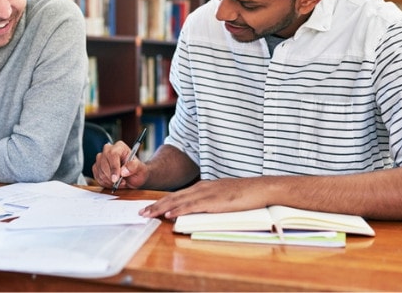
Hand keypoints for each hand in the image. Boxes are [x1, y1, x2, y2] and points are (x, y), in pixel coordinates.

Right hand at [91, 141, 147, 189]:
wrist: (133, 176)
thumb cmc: (137, 170)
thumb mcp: (141, 169)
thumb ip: (134, 167)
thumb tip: (124, 171)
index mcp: (120, 147)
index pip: (113, 154)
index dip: (113, 167)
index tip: (116, 179)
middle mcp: (108, 150)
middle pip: (104, 163)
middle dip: (112, 177)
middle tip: (122, 182)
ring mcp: (101, 158)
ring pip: (100, 171)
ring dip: (109, 181)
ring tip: (119, 183)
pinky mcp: (97, 167)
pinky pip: (97, 176)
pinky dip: (105, 183)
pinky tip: (113, 183)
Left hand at [140, 178, 266, 218]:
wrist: (260, 188)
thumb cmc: (244, 194)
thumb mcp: (222, 196)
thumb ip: (209, 201)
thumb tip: (198, 210)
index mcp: (202, 187)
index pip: (177, 194)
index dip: (162, 201)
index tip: (150, 207)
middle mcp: (201, 188)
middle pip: (173, 197)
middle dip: (156, 205)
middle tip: (141, 212)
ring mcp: (207, 194)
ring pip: (179, 201)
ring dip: (162, 208)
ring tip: (148, 214)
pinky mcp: (214, 201)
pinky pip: (192, 206)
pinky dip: (179, 210)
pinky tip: (170, 214)